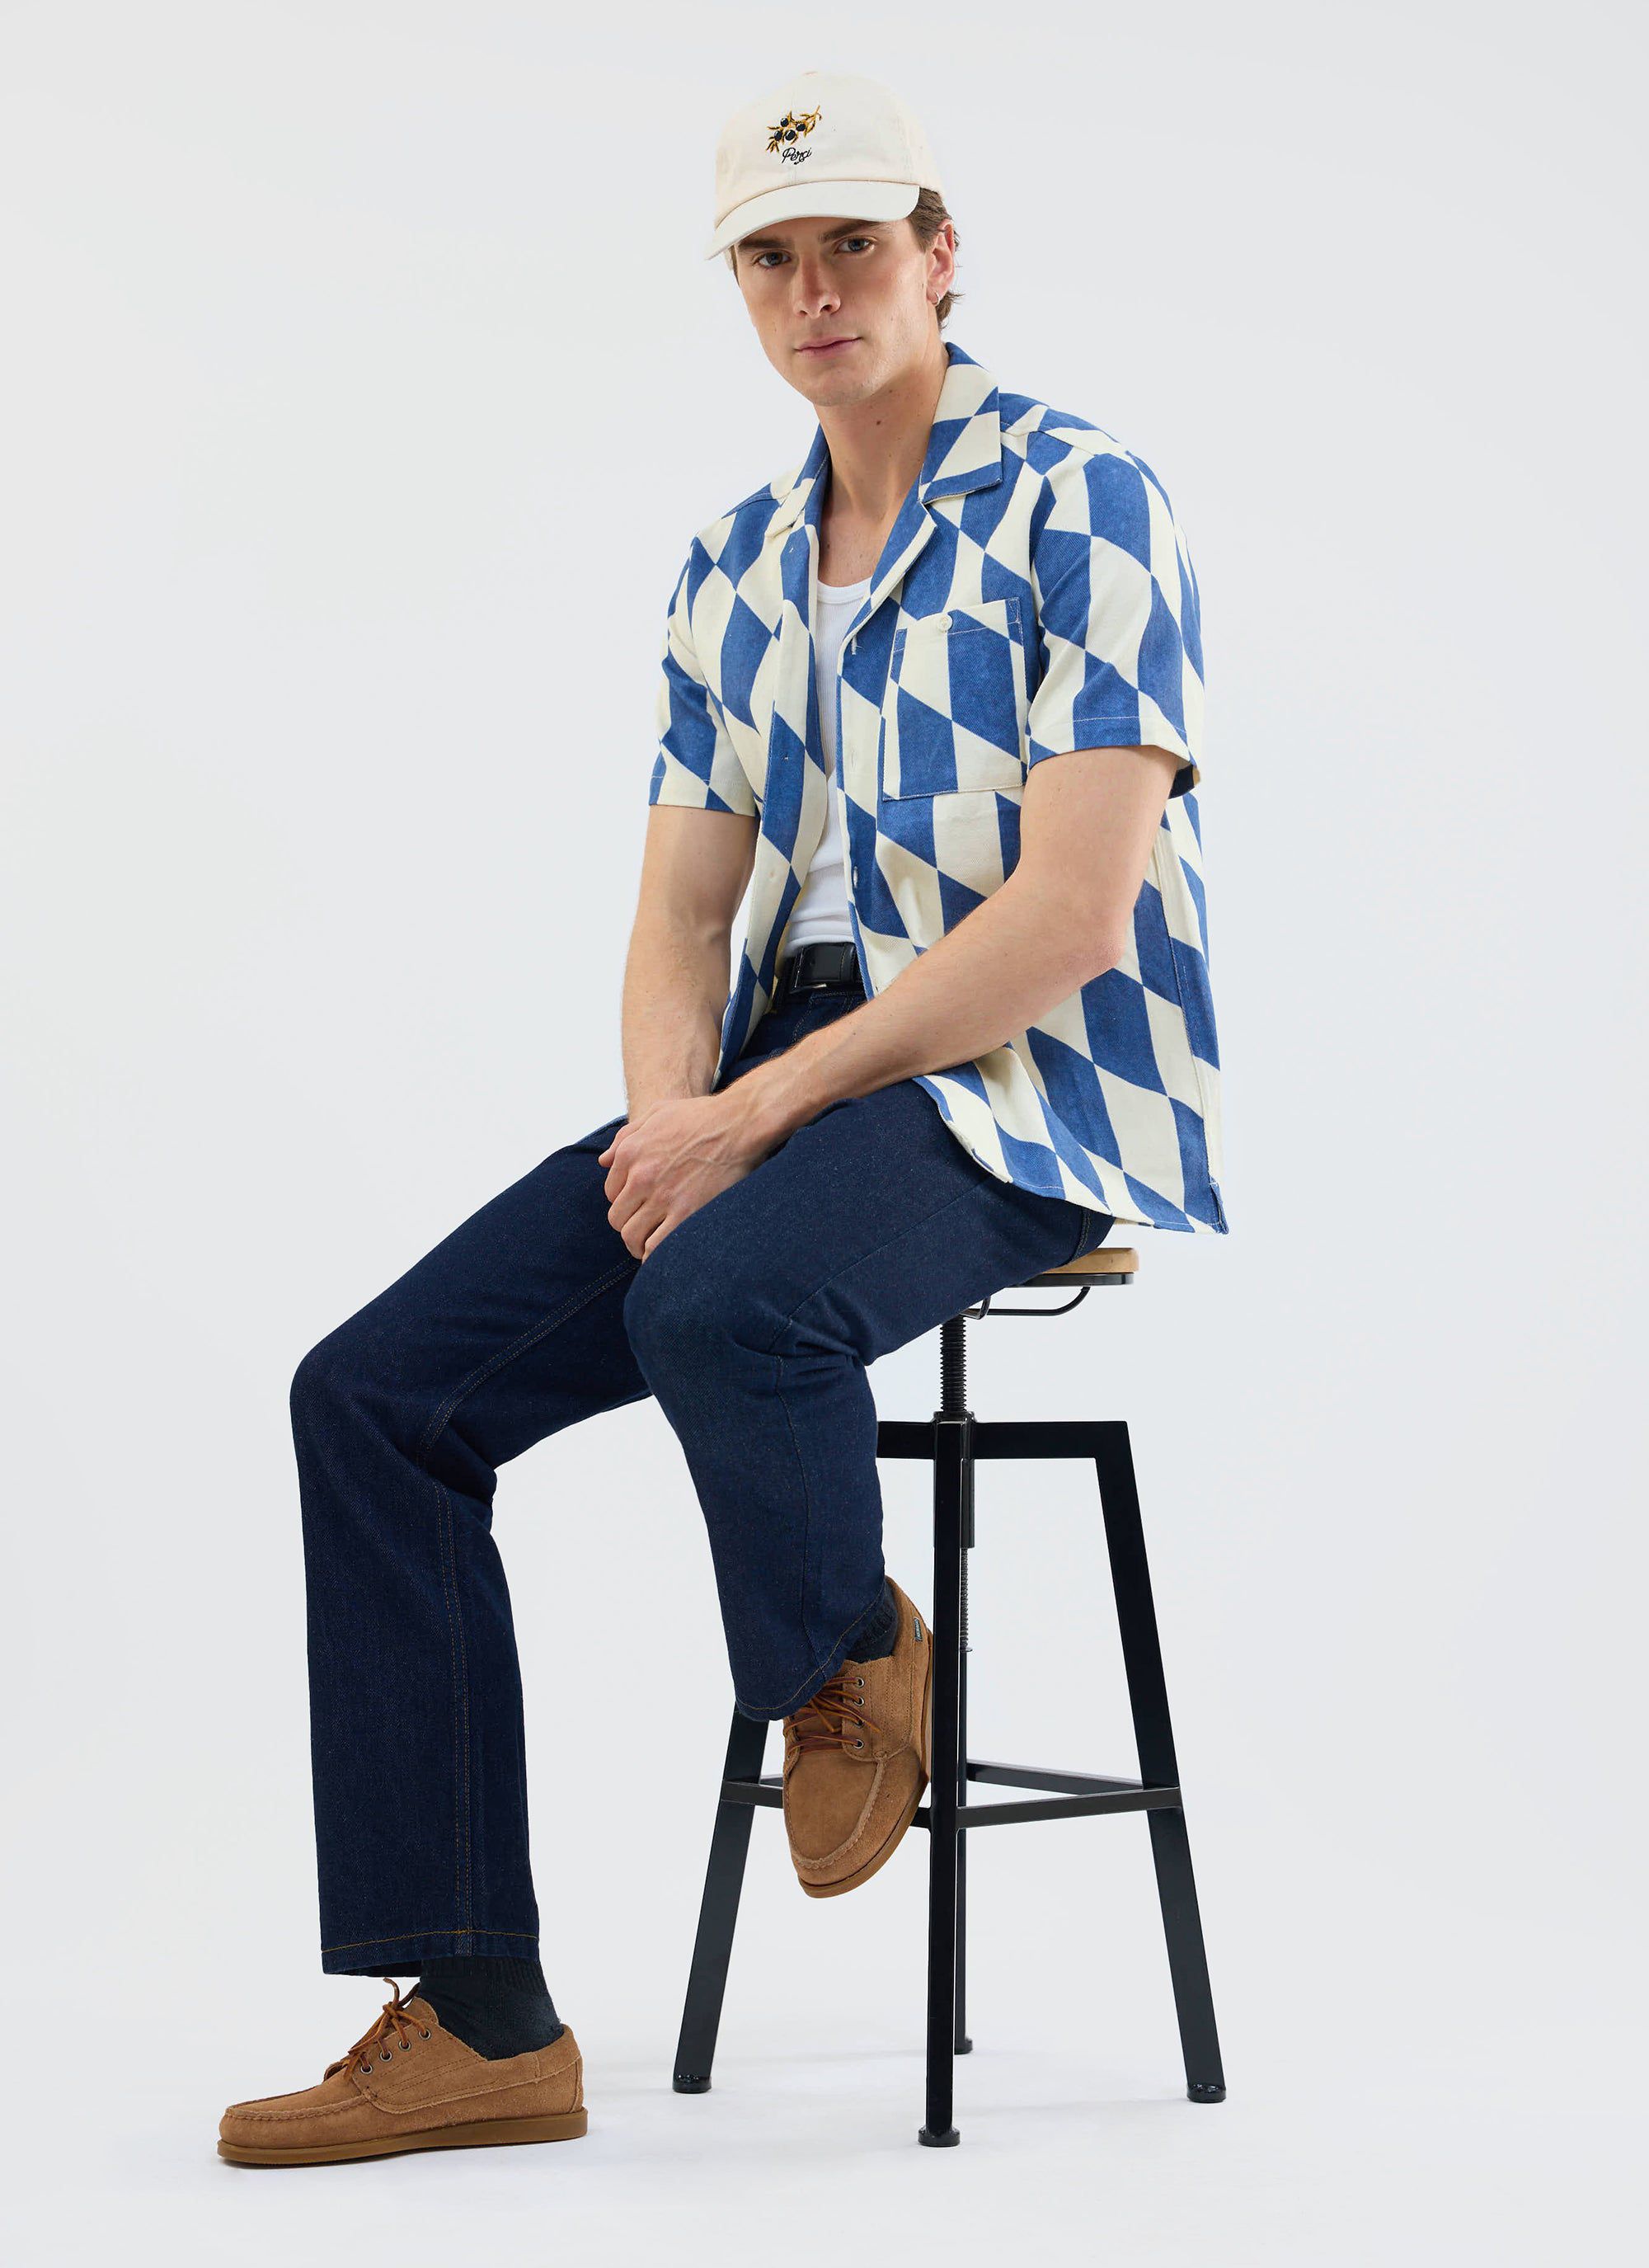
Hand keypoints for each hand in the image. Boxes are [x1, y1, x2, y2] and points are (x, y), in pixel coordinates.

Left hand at [598, 1090, 774, 1259]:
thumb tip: (603, 1161)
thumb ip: (627, 1136)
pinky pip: (656, 1246)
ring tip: (649, 1247)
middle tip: (644, 1229)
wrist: (739, 1124)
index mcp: (631, 1153)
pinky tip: (664, 1253)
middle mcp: (641, 1176)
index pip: (611, 1193)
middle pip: (618, 1218)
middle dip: (629, 1226)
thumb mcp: (658, 1113)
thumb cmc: (703, 1116)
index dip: (625, 1202)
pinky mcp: (686, 1213)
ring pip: (632, 1236)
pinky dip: (654, 1255)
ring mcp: (662, 1197)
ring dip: (638, 1245)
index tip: (640, 1206)